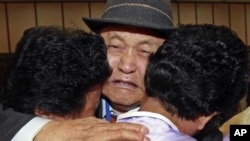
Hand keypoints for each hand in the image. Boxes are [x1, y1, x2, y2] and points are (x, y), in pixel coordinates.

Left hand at [34, 116, 149, 140]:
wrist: (37, 132)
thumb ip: (94, 137)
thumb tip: (107, 131)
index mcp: (87, 136)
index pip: (113, 134)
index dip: (128, 135)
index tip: (141, 137)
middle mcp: (90, 128)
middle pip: (114, 127)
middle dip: (132, 130)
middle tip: (147, 132)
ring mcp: (87, 124)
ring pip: (110, 124)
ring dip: (126, 126)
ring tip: (139, 128)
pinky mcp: (83, 122)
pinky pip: (101, 123)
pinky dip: (113, 125)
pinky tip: (118, 125)